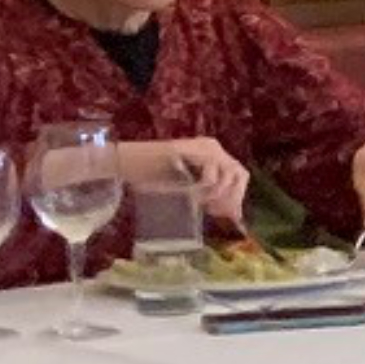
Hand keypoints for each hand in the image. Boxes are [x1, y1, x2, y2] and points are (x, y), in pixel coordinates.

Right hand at [118, 135, 248, 230]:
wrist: (124, 164)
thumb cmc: (152, 178)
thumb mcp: (188, 190)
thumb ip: (210, 197)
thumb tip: (236, 217)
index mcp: (214, 156)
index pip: (239, 176)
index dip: (236, 197)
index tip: (224, 216)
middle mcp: (212, 147)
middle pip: (240, 173)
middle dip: (231, 196)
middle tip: (212, 211)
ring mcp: (201, 146)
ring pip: (229, 172)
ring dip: (216, 193)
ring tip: (197, 202)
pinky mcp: (188, 148)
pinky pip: (210, 170)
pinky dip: (204, 186)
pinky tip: (189, 194)